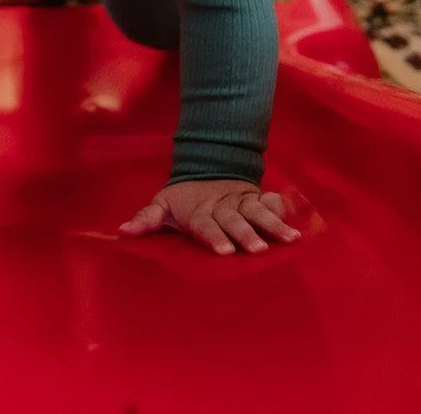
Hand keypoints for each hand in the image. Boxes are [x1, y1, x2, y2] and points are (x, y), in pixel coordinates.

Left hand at [118, 179, 300, 254]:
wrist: (207, 169)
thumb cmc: (182, 199)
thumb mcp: (162, 205)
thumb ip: (146, 220)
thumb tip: (121, 231)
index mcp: (198, 212)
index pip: (206, 226)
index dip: (214, 237)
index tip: (224, 252)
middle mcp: (222, 206)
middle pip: (235, 221)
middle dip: (246, 234)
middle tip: (258, 250)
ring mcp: (242, 201)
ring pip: (258, 212)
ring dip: (273, 224)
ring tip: (290, 240)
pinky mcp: (257, 198)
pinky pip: (272, 202)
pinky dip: (284, 209)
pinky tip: (299, 222)